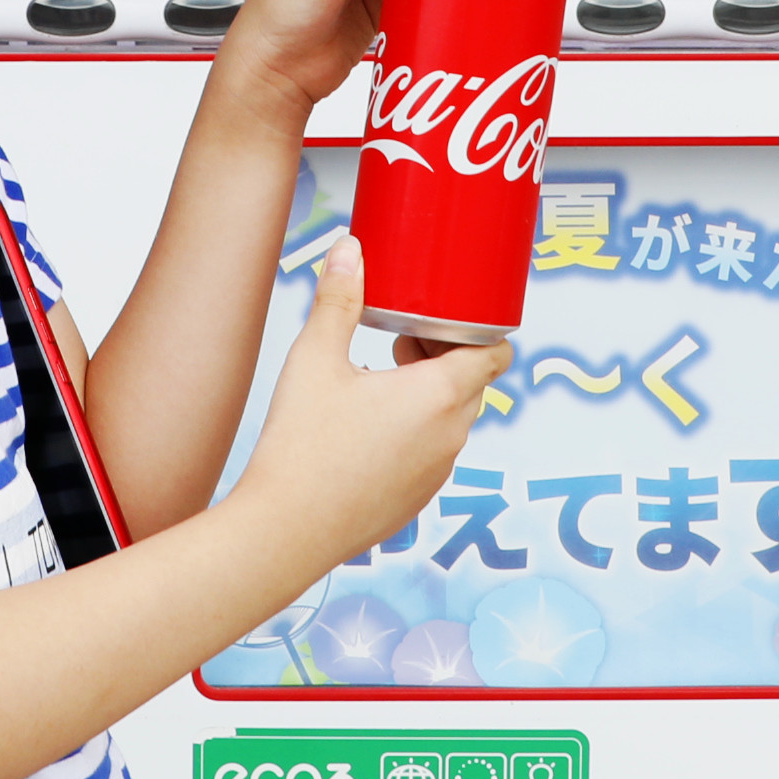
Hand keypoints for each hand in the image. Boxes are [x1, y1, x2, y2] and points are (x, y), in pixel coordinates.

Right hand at [234, 236, 504, 563]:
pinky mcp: (415, 500)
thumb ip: (338, 300)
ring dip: (429, 393)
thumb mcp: (316, 358)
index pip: (494, 352)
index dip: (476, 327)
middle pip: (472, 382)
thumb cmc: (301, 446)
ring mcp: (436, 473)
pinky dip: (414, 431)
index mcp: (440, 395)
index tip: (440, 315)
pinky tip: (366, 426)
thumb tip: (349, 248)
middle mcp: (451, 437)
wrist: (284, 531)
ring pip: (451, 419)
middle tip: (399, 338)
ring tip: (379, 378)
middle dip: (444, 354)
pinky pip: (431, 453)